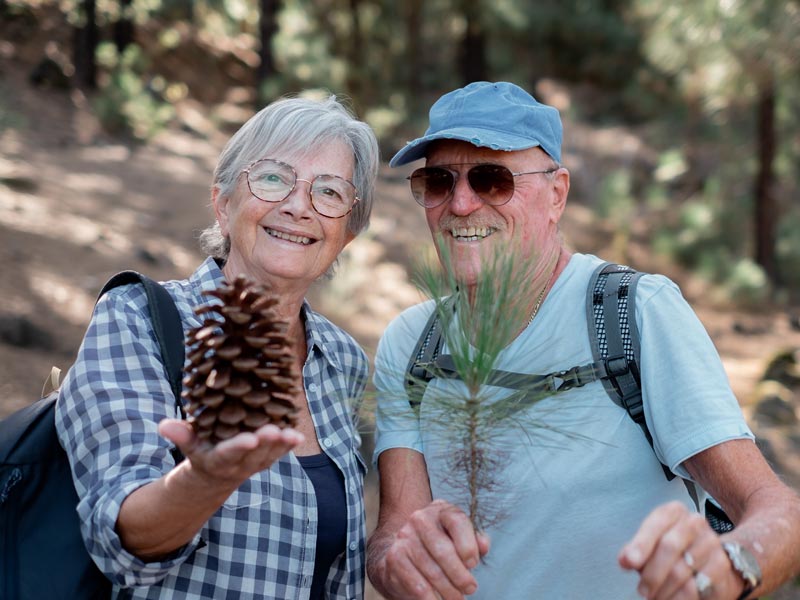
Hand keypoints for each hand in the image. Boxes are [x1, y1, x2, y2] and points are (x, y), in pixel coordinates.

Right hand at [159, 418, 303, 486]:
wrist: (215, 476)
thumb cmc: (201, 452)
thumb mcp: (189, 445)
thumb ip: (180, 435)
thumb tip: (163, 425)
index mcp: (217, 460)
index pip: (228, 454)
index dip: (239, 447)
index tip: (250, 439)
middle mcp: (238, 465)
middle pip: (254, 455)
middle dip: (266, 443)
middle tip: (275, 430)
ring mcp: (255, 464)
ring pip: (270, 455)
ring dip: (281, 446)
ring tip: (291, 434)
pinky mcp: (267, 459)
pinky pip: (279, 453)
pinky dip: (289, 446)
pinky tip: (298, 435)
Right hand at [380, 499, 489, 599]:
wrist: (404, 553)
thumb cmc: (440, 546)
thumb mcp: (460, 538)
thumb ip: (475, 540)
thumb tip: (483, 545)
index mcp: (441, 510)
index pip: (457, 521)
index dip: (468, 544)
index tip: (473, 564)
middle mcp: (420, 519)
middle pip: (443, 549)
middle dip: (460, 574)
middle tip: (470, 588)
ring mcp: (405, 537)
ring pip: (431, 570)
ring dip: (448, 590)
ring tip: (457, 598)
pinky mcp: (395, 557)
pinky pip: (416, 583)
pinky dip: (430, 597)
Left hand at [618, 501, 745, 598]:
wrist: (709, 562)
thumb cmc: (673, 551)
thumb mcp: (651, 545)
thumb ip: (635, 551)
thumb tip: (625, 560)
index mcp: (673, 512)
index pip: (655, 524)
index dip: (641, 544)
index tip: (629, 563)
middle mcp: (694, 522)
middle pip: (669, 546)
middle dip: (652, 573)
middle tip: (642, 591)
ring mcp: (711, 542)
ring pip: (683, 568)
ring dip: (665, 589)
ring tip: (655, 598)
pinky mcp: (722, 564)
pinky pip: (699, 583)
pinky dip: (682, 596)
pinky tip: (672, 599)